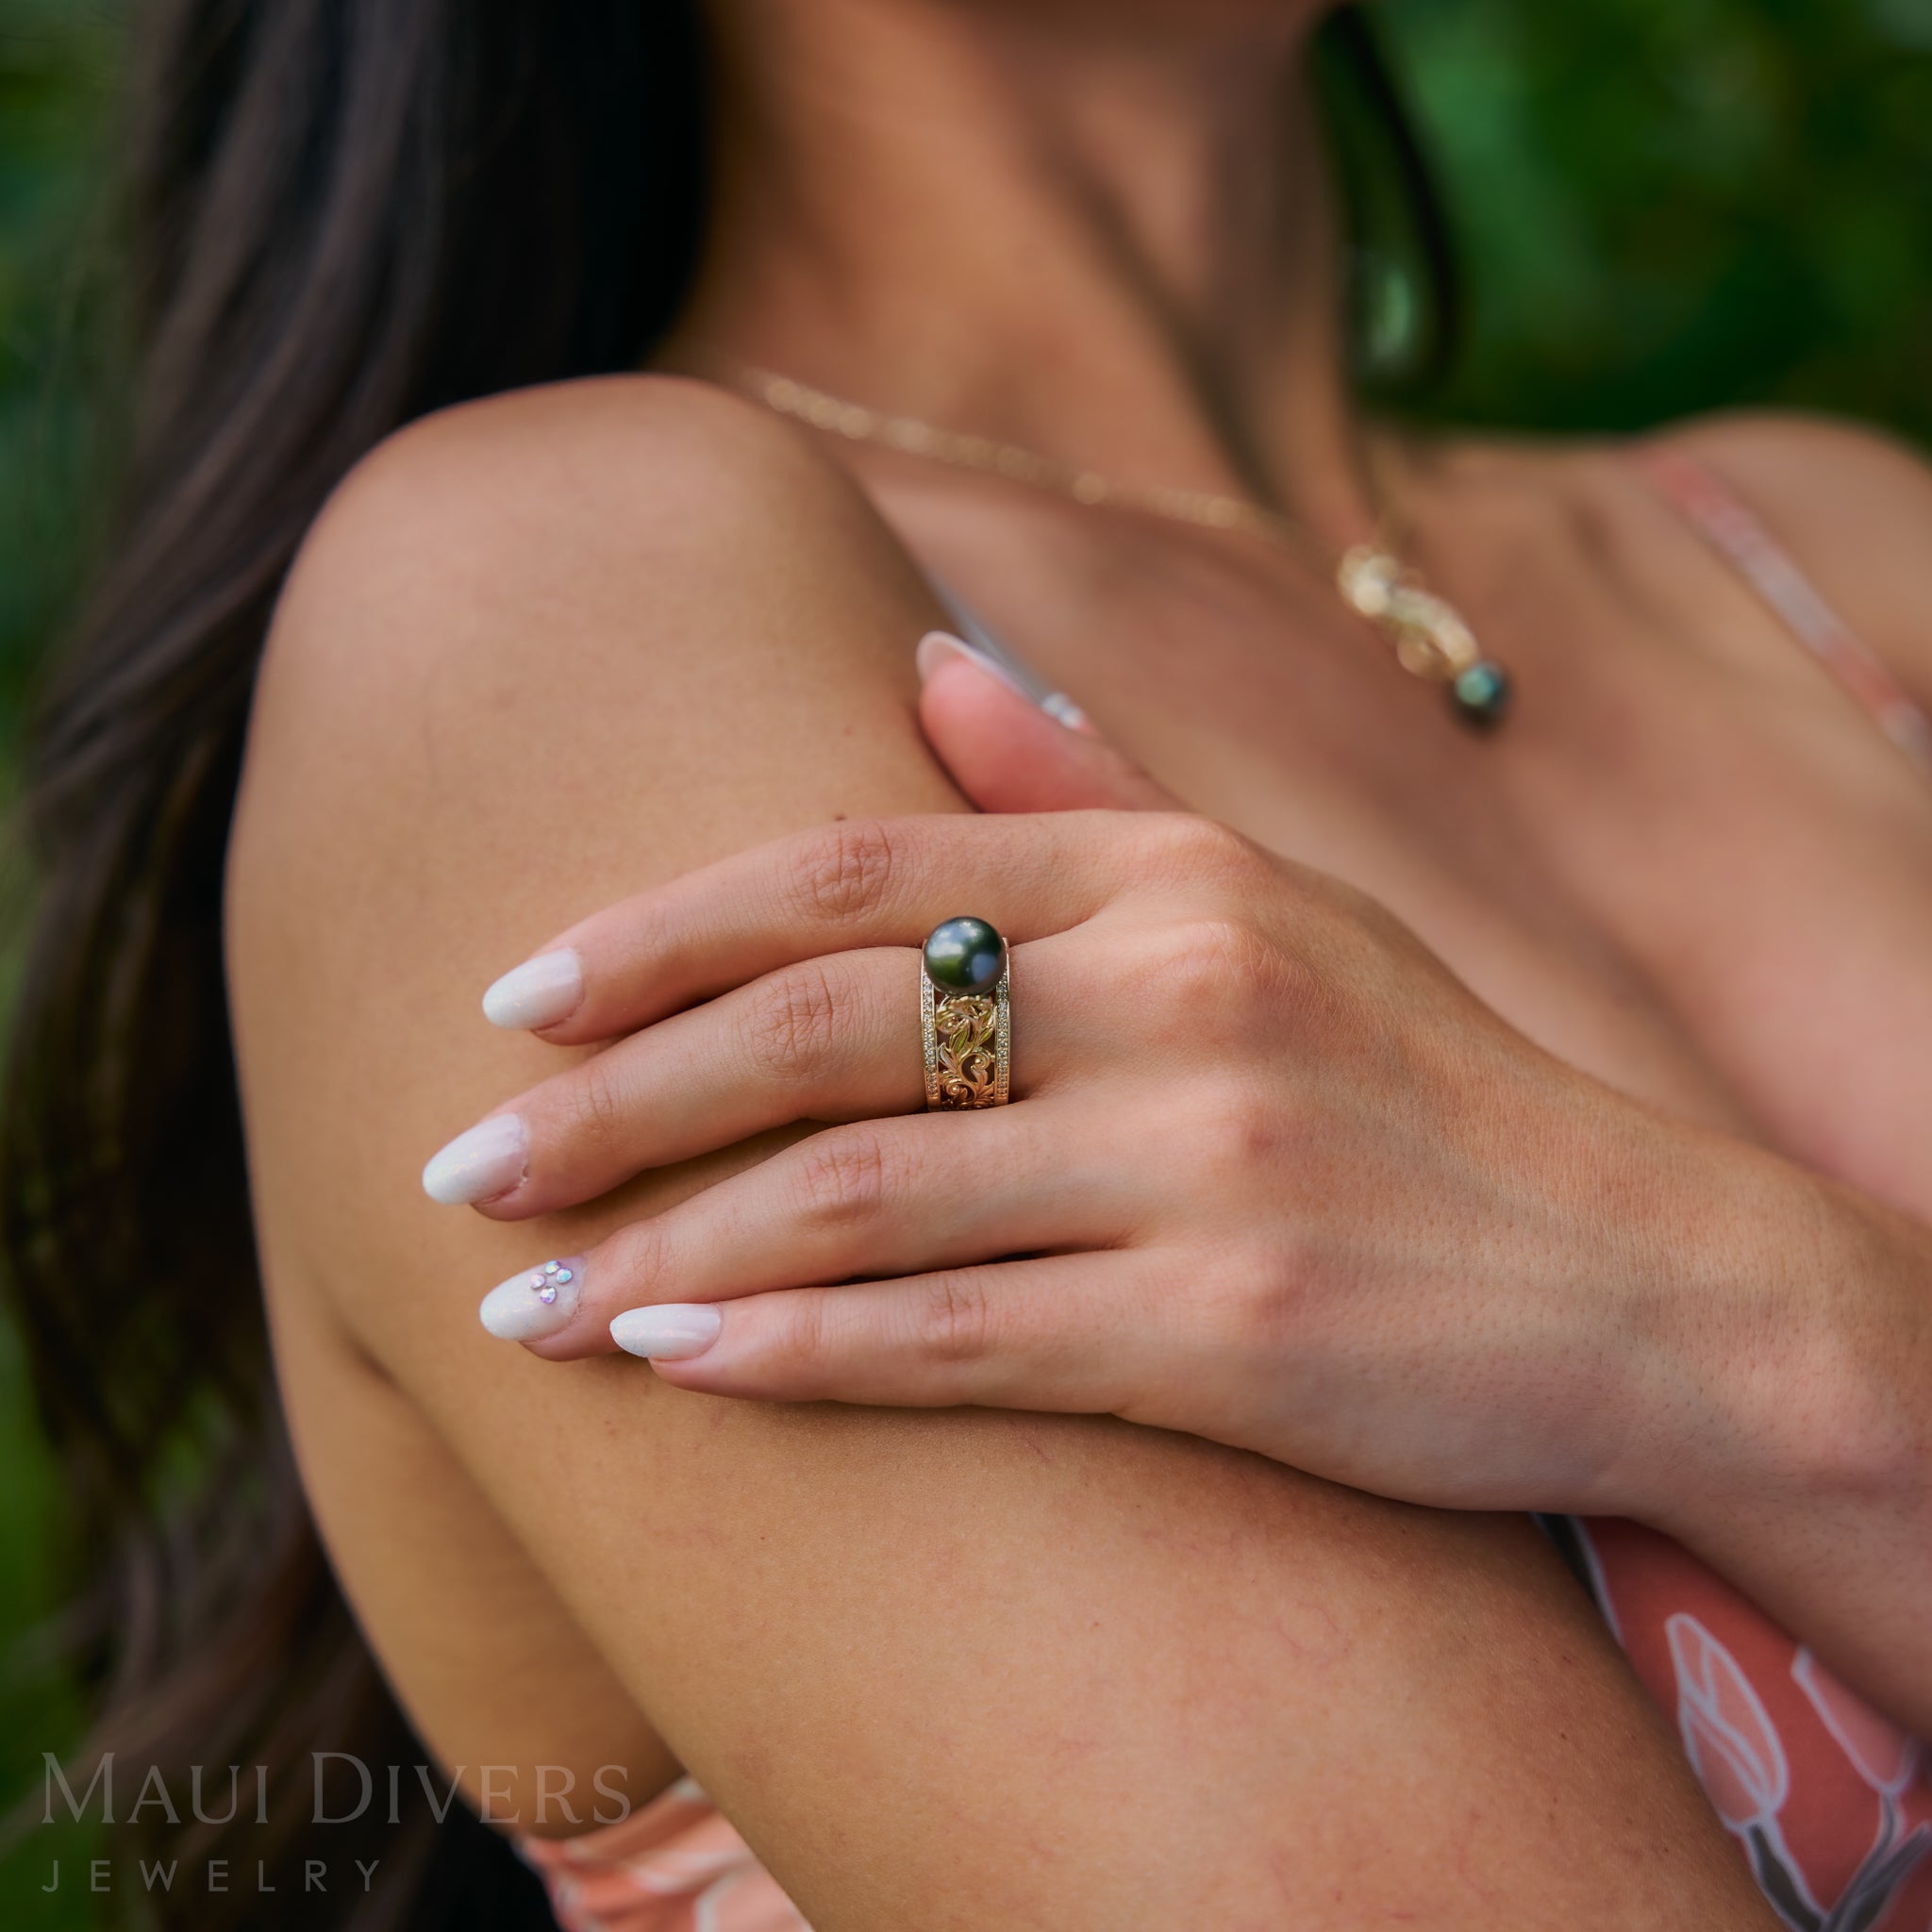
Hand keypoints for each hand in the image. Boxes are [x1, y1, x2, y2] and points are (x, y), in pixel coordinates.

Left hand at [423, 635, 1693, 1516]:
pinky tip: (676, 1363)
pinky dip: (796, 1352)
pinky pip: (956, 1342)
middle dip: (610, 1101)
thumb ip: (1085, 787)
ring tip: (522, 1306)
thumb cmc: (1428, 1090)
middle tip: (457, 1167)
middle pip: (821, 1024)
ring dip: (665, 1246)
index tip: (513, 994)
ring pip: (862, 1192)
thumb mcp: (1275, 899)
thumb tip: (921, 663)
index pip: (855, 862)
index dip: (661, 929)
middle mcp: (1183, 991)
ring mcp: (1208, 1164)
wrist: (1648, 1280)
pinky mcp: (1230, 1334)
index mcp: (1175, 873)